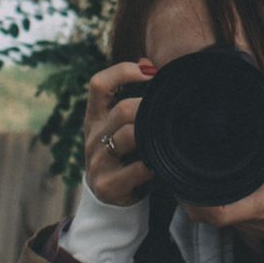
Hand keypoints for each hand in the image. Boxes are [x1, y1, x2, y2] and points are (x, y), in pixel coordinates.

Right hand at [81, 59, 155, 206]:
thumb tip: (149, 64)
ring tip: (167, 136)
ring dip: (152, 134)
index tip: (151, 71)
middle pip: (122, 110)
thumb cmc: (123, 153)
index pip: (99, 84)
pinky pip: (138, 169)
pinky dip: (154, 164)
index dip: (123, 71)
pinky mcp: (107, 185)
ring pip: (128, 136)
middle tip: (170, 111)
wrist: (109, 198)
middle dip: (149, 107)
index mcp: (94, 118)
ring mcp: (98, 162)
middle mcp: (93, 137)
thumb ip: (130, 97)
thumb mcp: (119, 125)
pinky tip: (163, 163)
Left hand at [181, 115, 263, 247]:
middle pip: (203, 212)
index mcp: (260, 204)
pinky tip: (227, 178)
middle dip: (188, 189)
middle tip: (185, 161)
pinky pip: (227, 213)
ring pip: (212, 215)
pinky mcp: (254, 227)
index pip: (213, 211)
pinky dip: (219, 198)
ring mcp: (250, 227)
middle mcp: (249, 220)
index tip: (182, 174)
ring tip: (202, 164)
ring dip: (203, 193)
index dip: (191, 196)